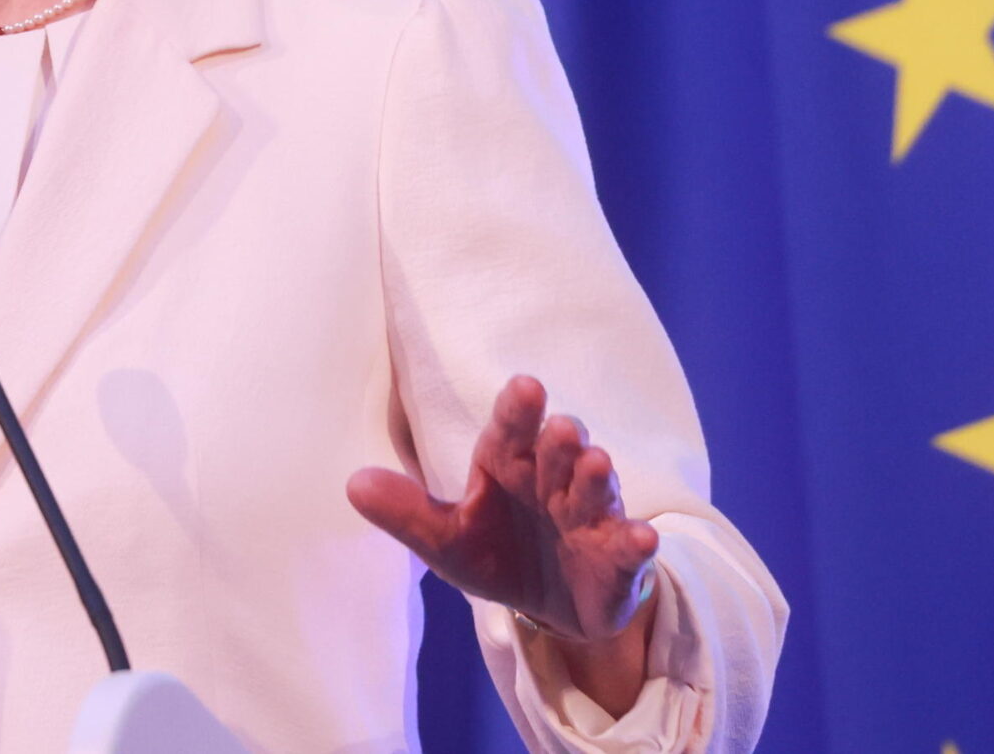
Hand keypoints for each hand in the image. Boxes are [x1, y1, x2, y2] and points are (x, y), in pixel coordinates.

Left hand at [348, 375, 657, 645]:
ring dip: (598, 477)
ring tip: (596, 464)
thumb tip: (352, 485)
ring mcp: (590, 518)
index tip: (525, 386)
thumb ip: (407, 512)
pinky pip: (629, 548)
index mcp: (508, 466)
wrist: (550, 607)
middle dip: (560, 440)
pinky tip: (641, 538)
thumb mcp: (446, 539)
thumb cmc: (496, 553)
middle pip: (558, 452)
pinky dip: (637, 543)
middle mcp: (553, 482)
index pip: (510, 431)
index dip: (518, 411)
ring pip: (596, 490)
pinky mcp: (618, 560)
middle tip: (560, 429)